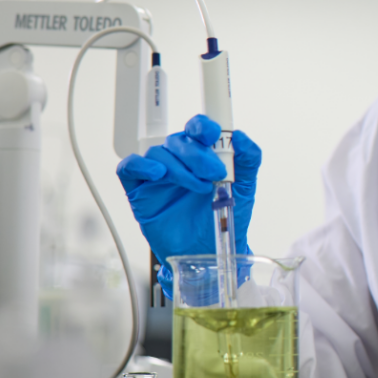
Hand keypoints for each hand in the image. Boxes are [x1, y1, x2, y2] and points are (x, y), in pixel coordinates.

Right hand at [117, 115, 261, 290]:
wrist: (210, 251)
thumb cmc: (224, 217)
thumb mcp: (244, 188)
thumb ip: (248, 160)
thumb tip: (241, 137)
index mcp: (201, 154)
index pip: (197, 128)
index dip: (202, 126)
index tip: (213, 135)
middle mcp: (178, 160)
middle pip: (178, 140)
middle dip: (197, 154)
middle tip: (215, 173)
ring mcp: (157, 175)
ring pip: (158, 154)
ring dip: (179, 167)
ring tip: (199, 187)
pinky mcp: (139, 191)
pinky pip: (129, 168)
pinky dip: (141, 165)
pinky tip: (158, 174)